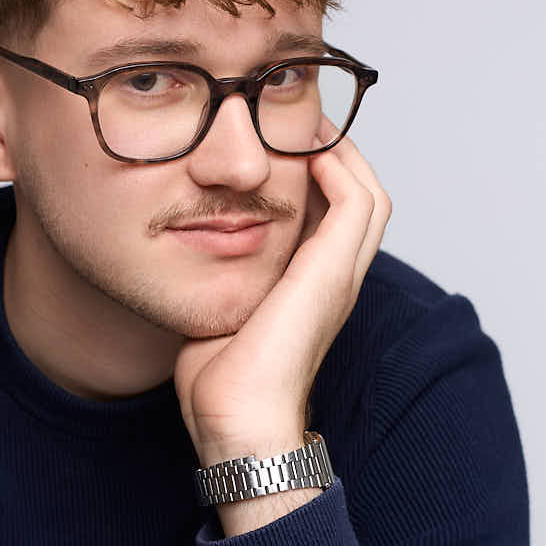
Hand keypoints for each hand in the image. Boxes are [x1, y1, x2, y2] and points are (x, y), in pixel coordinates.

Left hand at [174, 116, 390, 517]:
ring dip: (341, 153)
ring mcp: (338, 277)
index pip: (330, 219)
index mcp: (312, 290)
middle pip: (360, 197)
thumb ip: (211, 282)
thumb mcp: (214, 314)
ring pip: (367, 193)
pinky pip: (357, 202)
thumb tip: (178, 256)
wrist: (236, 421)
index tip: (277, 147)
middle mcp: (334, 280)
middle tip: (296, 125)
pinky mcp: (331, 274)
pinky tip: (307, 150)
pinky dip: (339, 169)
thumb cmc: (218, 384)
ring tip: (304, 126)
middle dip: (333, 154)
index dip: (313, 178)